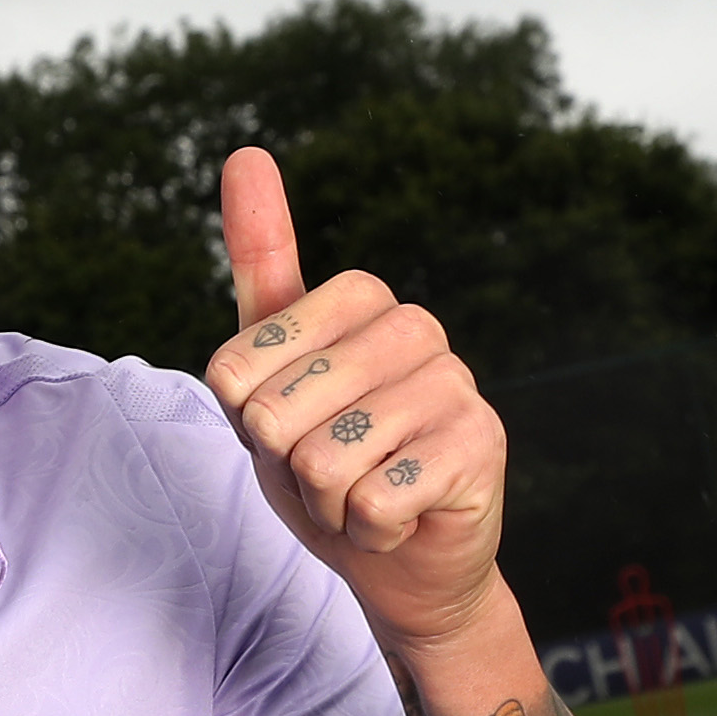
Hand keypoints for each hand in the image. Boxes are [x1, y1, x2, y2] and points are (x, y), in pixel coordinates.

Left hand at [201, 146, 514, 654]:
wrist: (402, 564)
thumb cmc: (328, 468)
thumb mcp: (267, 379)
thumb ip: (258, 274)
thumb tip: (245, 151)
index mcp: (360, 298)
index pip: (235, 368)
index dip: (247, 424)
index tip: (293, 430)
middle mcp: (415, 326)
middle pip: (275, 414)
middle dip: (287, 470)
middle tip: (332, 475)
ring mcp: (456, 382)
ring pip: (322, 461)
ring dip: (329, 505)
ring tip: (364, 495)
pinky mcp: (481, 445)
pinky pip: (373, 499)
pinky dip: (368, 530)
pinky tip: (401, 518)